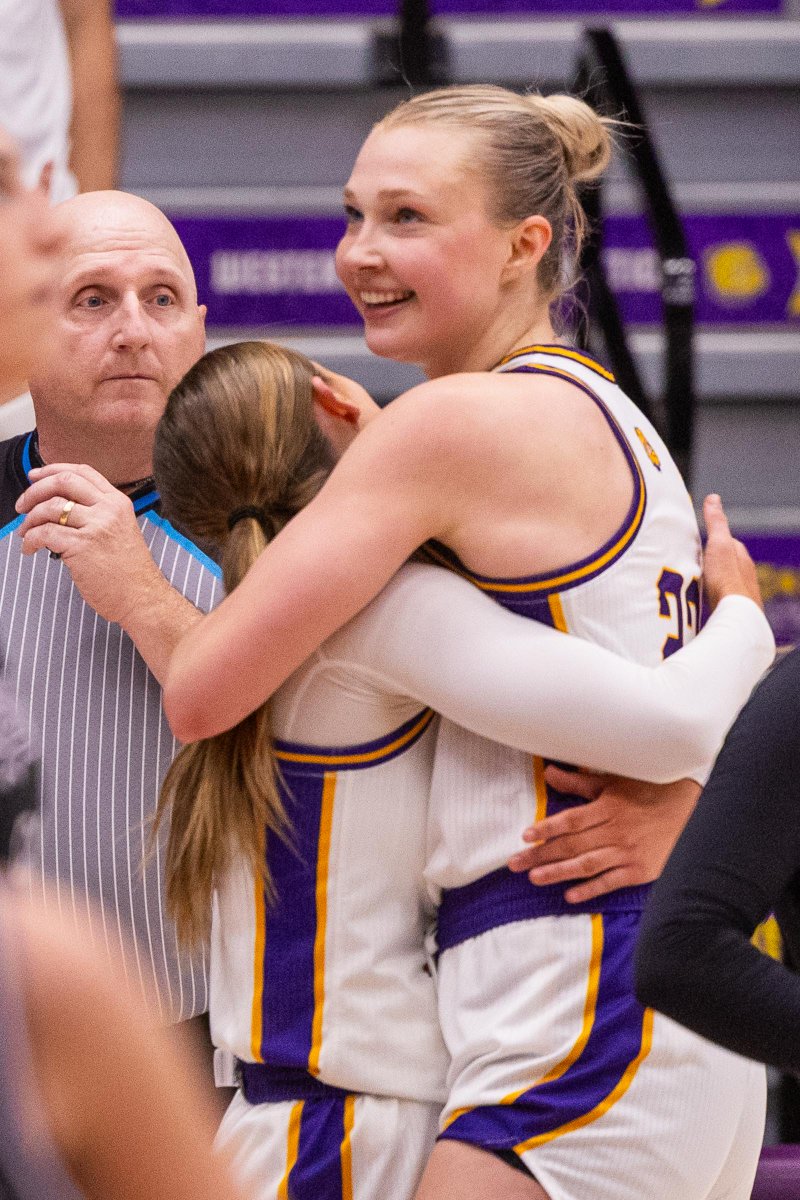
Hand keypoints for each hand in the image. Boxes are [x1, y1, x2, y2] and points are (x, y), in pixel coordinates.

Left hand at [16, 463, 161, 624]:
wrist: (142, 597)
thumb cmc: (129, 572)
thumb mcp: (120, 530)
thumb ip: (97, 514)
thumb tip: (59, 505)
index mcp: (117, 502)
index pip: (82, 472)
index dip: (53, 469)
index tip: (35, 476)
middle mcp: (108, 510)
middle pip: (63, 482)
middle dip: (34, 490)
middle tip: (22, 505)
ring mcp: (96, 527)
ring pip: (49, 507)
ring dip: (29, 519)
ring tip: (25, 532)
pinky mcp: (82, 546)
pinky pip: (44, 533)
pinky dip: (29, 540)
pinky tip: (29, 548)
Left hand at [508, 765, 699, 902]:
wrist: (692, 809)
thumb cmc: (649, 791)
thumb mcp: (614, 781)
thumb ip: (580, 782)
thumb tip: (549, 773)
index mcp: (607, 807)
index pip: (570, 820)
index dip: (547, 828)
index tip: (526, 837)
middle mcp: (615, 830)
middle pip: (571, 845)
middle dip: (541, 855)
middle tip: (514, 863)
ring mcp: (627, 852)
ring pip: (586, 865)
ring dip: (558, 872)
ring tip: (534, 878)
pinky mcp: (639, 870)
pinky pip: (610, 882)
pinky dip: (590, 889)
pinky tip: (570, 895)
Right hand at [702, 494, 762, 611]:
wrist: (734, 616)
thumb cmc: (727, 580)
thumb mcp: (718, 544)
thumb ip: (716, 523)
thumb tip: (713, 498)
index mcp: (741, 558)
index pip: (728, 543)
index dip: (713, 540)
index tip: (698, 540)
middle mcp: (744, 576)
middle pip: (725, 564)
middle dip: (710, 562)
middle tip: (691, 562)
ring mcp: (739, 595)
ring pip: (722, 583)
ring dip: (709, 581)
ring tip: (691, 583)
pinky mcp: (731, 611)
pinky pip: (718, 600)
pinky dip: (709, 598)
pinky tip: (699, 602)